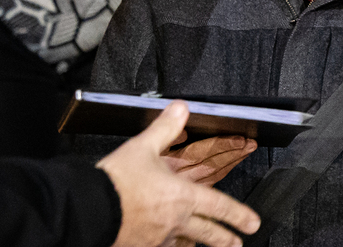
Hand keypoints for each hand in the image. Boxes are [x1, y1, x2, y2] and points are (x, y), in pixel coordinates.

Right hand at [97, 101, 260, 246]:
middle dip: (225, 239)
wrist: (90, 208)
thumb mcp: (143, 147)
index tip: (252, 223)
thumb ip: (165, 128)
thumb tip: (181, 110)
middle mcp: (174, 221)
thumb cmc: (116, 181)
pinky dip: (169, 245)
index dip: (238, 214)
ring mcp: (157, 237)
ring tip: (204, 246)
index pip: (219, 206)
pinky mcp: (140, 245)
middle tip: (237, 244)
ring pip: (185, 243)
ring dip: (197, 243)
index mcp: (180, 197)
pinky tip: (168, 244)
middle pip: (207, 233)